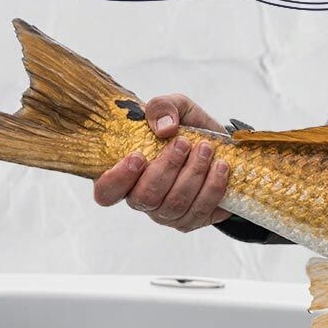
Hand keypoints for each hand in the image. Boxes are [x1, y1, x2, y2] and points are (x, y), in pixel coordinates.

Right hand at [93, 94, 232, 231]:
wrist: (221, 146)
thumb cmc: (186, 128)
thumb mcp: (175, 107)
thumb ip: (162, 107)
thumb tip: (164, 127)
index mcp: (125, 175)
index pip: (106, 192)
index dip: (117, 179)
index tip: (138, 156)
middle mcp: (141, 199)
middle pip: (145, 198)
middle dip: (167, 168)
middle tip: (183, 143)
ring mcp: (166, 214)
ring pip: (175, 204)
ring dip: (193, 174)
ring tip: (206, 149)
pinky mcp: (192, 220)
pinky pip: (200, 211)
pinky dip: (213, 187)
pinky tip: (221, 167)